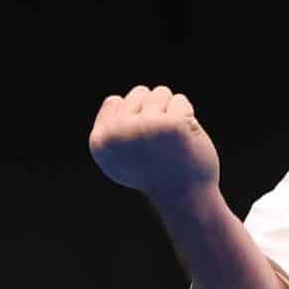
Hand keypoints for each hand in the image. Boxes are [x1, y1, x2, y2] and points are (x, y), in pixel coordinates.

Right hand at [89, 86, 220, 204]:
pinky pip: (180, 101)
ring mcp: (146, 126)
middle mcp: (119, 133)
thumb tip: (115, 100)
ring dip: (170, 110)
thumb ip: (112, 131)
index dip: (132, 116)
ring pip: (160, 93)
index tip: (141, 142)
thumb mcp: (121, 158)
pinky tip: (185, 137)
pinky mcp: (172, 124)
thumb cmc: (153, 174)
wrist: (184, 196)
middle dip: (153, 110)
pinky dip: (186, 115)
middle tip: (159, 141)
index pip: (114, 102)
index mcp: (101, 142)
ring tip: (171, 138)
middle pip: (138, 93)